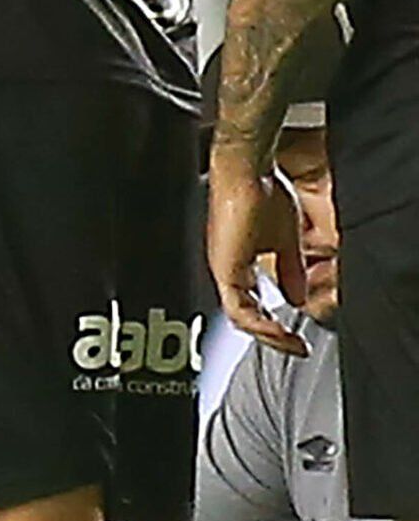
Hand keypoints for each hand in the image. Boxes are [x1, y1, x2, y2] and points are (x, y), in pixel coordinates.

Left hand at [206, 146, 310, 356]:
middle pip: (244, 320)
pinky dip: (257, 320)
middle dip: (271, 338)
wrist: (248, 171)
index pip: (252, 309)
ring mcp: (223, 271)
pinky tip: (275, 327)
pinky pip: (237, 306)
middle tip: (294, 348)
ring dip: (266, 334)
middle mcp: (226, 272)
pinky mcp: (225, 267)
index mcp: (237, 267)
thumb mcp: (286, 241)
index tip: (295, 339)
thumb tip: (297, 298)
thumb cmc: (261, 194)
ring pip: (239, 318)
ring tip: (288, 342)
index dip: (273, 328)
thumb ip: (290, 271)